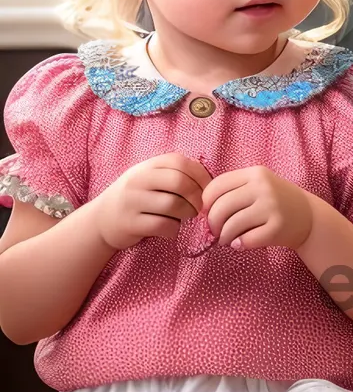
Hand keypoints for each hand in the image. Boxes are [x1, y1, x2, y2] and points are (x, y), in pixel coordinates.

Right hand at [94, 153, 210, 249]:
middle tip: (199, 208)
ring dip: (187, 214)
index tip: (208, 190)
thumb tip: (211, 185)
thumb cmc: (137, 197)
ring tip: (184, 217)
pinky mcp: (130, 223)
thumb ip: (176, 175)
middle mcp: (138, 180)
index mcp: (148, 166)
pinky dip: (173, 229)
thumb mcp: (151, 179)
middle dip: (197, 197)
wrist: (101, 219)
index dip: (201, 176)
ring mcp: (132, 201)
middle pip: (180, 182)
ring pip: (173, 205)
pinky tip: (170, 229)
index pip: (181, 162)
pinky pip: (163, 226)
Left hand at [202, 165, 314, 250]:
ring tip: (228, 239)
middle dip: (212, 224)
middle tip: (216, 231)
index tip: (208, 213)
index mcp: (256, 173)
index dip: (205, 203)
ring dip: (224, 237)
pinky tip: (242, 243)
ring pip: (231, 226)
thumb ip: (233, 190)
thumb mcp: (259, 185)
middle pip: (220, 207)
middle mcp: (264, 187)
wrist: (309, 216)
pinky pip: (246, 240)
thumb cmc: (276, 201)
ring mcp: (272, 207)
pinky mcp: (277, 227)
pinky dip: (239, 244)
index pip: (216, 186)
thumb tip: (201, 209)